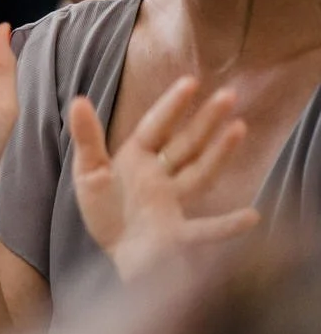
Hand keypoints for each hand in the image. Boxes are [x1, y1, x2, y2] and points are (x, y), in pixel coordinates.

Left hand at [70, 77, 258, 280]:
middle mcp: (161, 176)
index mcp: (138, 158)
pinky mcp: (177, 234)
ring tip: (240, 129)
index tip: (191, 81)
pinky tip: (253, 216)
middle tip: (230, 94)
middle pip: (187, 144)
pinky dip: (228, 225)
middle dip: (207, 120)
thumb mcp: (88, 172)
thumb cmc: (105, 211)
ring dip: (220, 153)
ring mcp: (173, 203)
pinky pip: (206, 229)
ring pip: (200, 174)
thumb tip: (78, 100)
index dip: (172, 105)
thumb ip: (86, 138)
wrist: (114, 252)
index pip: (157, 126)